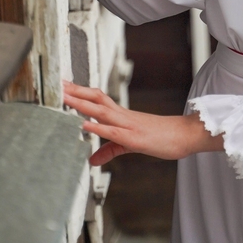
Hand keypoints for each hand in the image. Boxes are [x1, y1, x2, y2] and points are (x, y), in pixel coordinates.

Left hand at [63, 81, 223, 164]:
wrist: (185, 136)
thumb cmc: (161, 137)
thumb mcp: (130, 145)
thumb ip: (109, 150)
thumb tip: (92, 160)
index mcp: (122, 116)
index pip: (97, 99)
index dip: (80, 91)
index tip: (63, 84)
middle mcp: (122, 116)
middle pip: (96, 98)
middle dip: (76, 90)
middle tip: (57, 82)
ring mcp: (128, 125)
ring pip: (101, 110)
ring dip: (81, 103)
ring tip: (64, 97)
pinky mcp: (134, 138)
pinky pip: (113, 131)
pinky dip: (97, 127)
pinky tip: (84, 124)